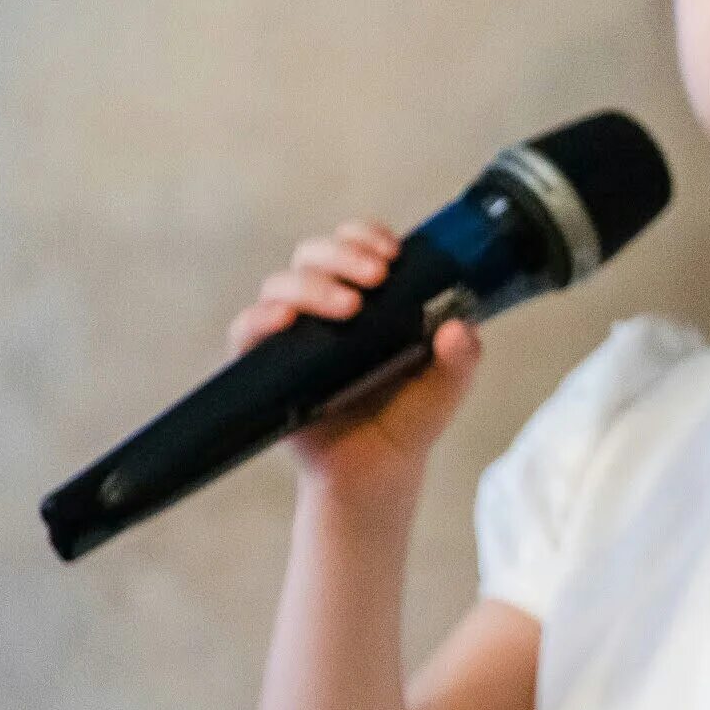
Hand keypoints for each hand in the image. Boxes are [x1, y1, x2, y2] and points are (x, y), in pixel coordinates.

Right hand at [226, 219, 480, 494]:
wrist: (377, 473)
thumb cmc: (409, 418)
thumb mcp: (447, 386)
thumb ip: (462, 357)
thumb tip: (459, 328)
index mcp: (367, 298)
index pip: (356, 246)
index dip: (367, 236)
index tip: (392, 252)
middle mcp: (324, 308)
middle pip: (314, 255)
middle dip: (343, 254)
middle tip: (377, 276)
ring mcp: (292, 334)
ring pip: (281, 284)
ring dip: (312, 285)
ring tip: (349, 307)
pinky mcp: (265, 365)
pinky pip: (246, 330)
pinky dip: (260, 317)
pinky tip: (285, 320)